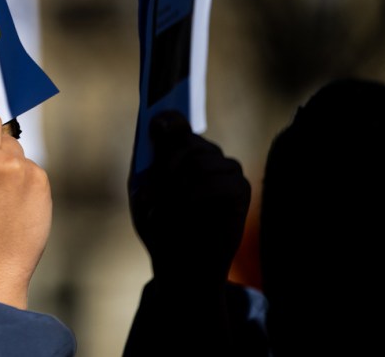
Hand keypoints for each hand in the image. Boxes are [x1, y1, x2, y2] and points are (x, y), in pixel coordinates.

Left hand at [129, 111, 249, 288]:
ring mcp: (224, 168)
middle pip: (184, 143)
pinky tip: (183, 213)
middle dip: (161, 171)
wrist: (177, 264)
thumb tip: (157, 120)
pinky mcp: (240, 188)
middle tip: (145, 198)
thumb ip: (150, 155)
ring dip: (174, 189)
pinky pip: (218, 181)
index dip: (168, 120)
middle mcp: (204, 153)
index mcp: (178, 150)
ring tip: (160, 213)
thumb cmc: (159, 224)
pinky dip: (194, 198)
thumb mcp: (144, 187)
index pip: (176, 122)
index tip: (155, 125)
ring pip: (199, 162)